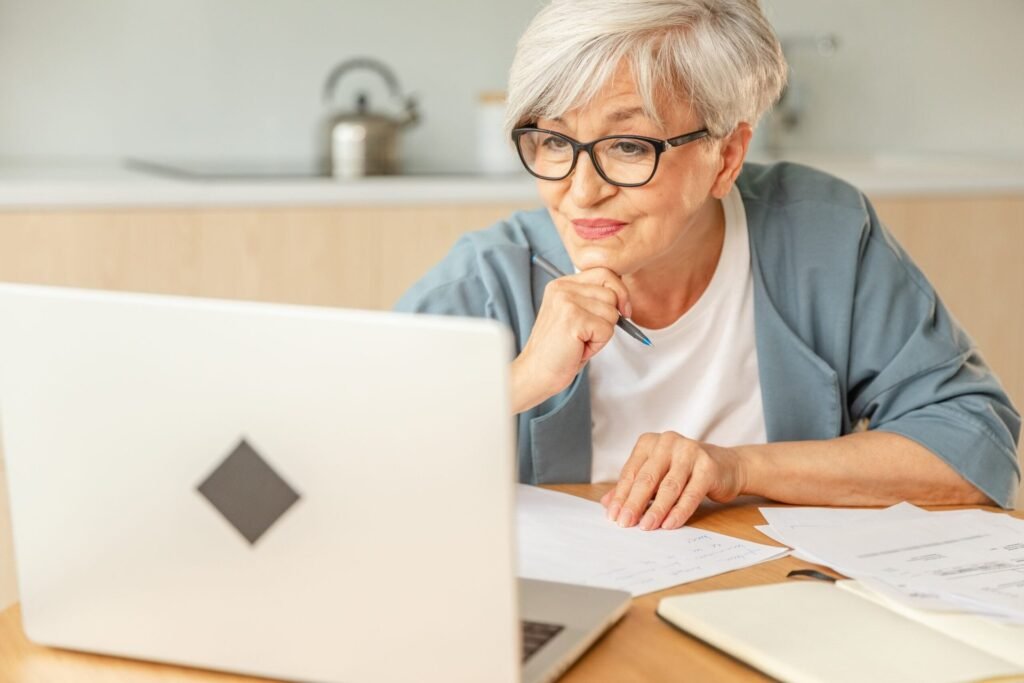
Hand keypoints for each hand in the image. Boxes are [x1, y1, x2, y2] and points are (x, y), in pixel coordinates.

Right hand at [511, 267, 630, 412]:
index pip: (604, 273)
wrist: (536, 373)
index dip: (618, 292)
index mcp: (561, 284)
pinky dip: (598, 344)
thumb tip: (625, 300)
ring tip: (580, 341)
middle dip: (609, 317)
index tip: (621, 311)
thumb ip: (594, 301)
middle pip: (612, 292)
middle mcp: (562, 288)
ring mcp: (566, 301)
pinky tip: (579, 348)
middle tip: (587, 333)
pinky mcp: (573, 319)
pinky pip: (607, 329)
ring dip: (602, 333)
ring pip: (612, 312)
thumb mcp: (576, 317)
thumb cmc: (559, 350)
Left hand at [600, 432, 746, 529]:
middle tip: (625, 523)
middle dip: (634, 503)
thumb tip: (607, 504)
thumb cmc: (684, 471)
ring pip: (668, 486)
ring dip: (656, 510)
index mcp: (650, 442)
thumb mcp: (656, 475)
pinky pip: (690, 494)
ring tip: (646, 527)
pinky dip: (679, 511)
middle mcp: (668, 442)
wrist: (726, 466)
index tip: (613, 516)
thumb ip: (632, 487)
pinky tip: (669, 524)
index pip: (631, 472)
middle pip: (647, 478)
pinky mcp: (708, 467)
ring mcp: (689, 452)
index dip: (621, 496)